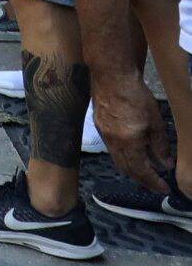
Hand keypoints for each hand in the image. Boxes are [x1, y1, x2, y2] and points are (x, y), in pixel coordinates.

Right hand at [90, 67, 166, 191]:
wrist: (111, 76)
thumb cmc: (135, 95)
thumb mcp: (155, 121)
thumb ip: (160, 144)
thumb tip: (165, 163)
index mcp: (128, 141)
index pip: (141, 170)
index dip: (152, 182)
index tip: (164, 188)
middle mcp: (113, 142)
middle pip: (127, 170)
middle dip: (141, 180)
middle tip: (155, 186)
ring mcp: (104, 135)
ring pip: (118, 161)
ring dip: (132, 171)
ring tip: (145, 173)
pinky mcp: (99, 127)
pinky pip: (112, 150)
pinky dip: (124, 158)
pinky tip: (133, 154)